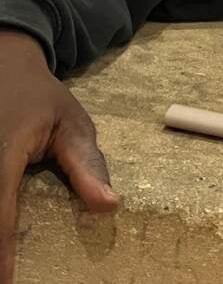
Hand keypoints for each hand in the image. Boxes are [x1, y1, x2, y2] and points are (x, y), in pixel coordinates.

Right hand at [0, 28, 117, 283]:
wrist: (4, 63)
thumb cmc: (42, 99)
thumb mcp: (73, 124)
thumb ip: (87, 165)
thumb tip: (108, 206)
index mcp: (4, 151)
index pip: (0, 209)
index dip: (1, 248)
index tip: (5, 281)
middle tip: (5, 276)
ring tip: (5, 263)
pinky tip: (2, 231)